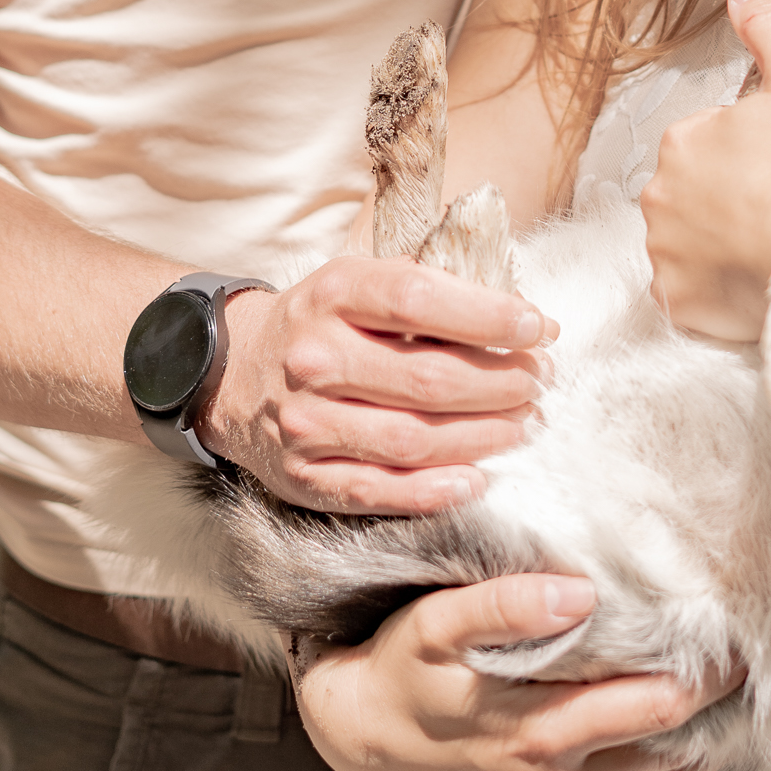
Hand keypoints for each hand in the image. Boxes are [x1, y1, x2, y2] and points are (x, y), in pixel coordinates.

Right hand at [200, 260, 553, 514]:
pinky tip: (477, 478)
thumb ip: (429, 289)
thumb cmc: (322, 321)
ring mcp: (304, 421)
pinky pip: (380, 490)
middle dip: (500, 382)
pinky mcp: (303, 475)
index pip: (420, 300)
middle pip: (427, 377)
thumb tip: (521, 314)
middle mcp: (315, 356)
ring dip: (482, 435)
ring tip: (522, 424)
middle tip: (539, 381)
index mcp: (333, 292)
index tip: (540, 327)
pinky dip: (436, 490)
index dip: (489, 315)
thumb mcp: (360, 281)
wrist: (230, 372)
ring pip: (411, 439)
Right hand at [294, 573, 743, 770]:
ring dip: (699, 738)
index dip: (697, 669)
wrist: (360, 736)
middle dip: (710, 696)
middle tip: (750, 652)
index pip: (645, 700)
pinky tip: (693, 747)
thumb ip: (503, 604)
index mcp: (536, 726)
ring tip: (738, 695)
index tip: (734, 629)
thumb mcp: (436, 626)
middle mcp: (554, 769)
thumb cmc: (401, 669)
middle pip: (661, 736)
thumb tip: (578, 593)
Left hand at [642, 0, 770, 341]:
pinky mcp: (679, 304)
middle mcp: (659, 195)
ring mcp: (666, 254)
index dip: (751, 155)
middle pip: (693, 194)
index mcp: (682, 139)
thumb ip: (766, 27)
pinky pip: (689, 295)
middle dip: (727, 200)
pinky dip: (713, 291)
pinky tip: (753, 280)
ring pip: (687, 243)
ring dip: (718, 245)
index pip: (709, 144)